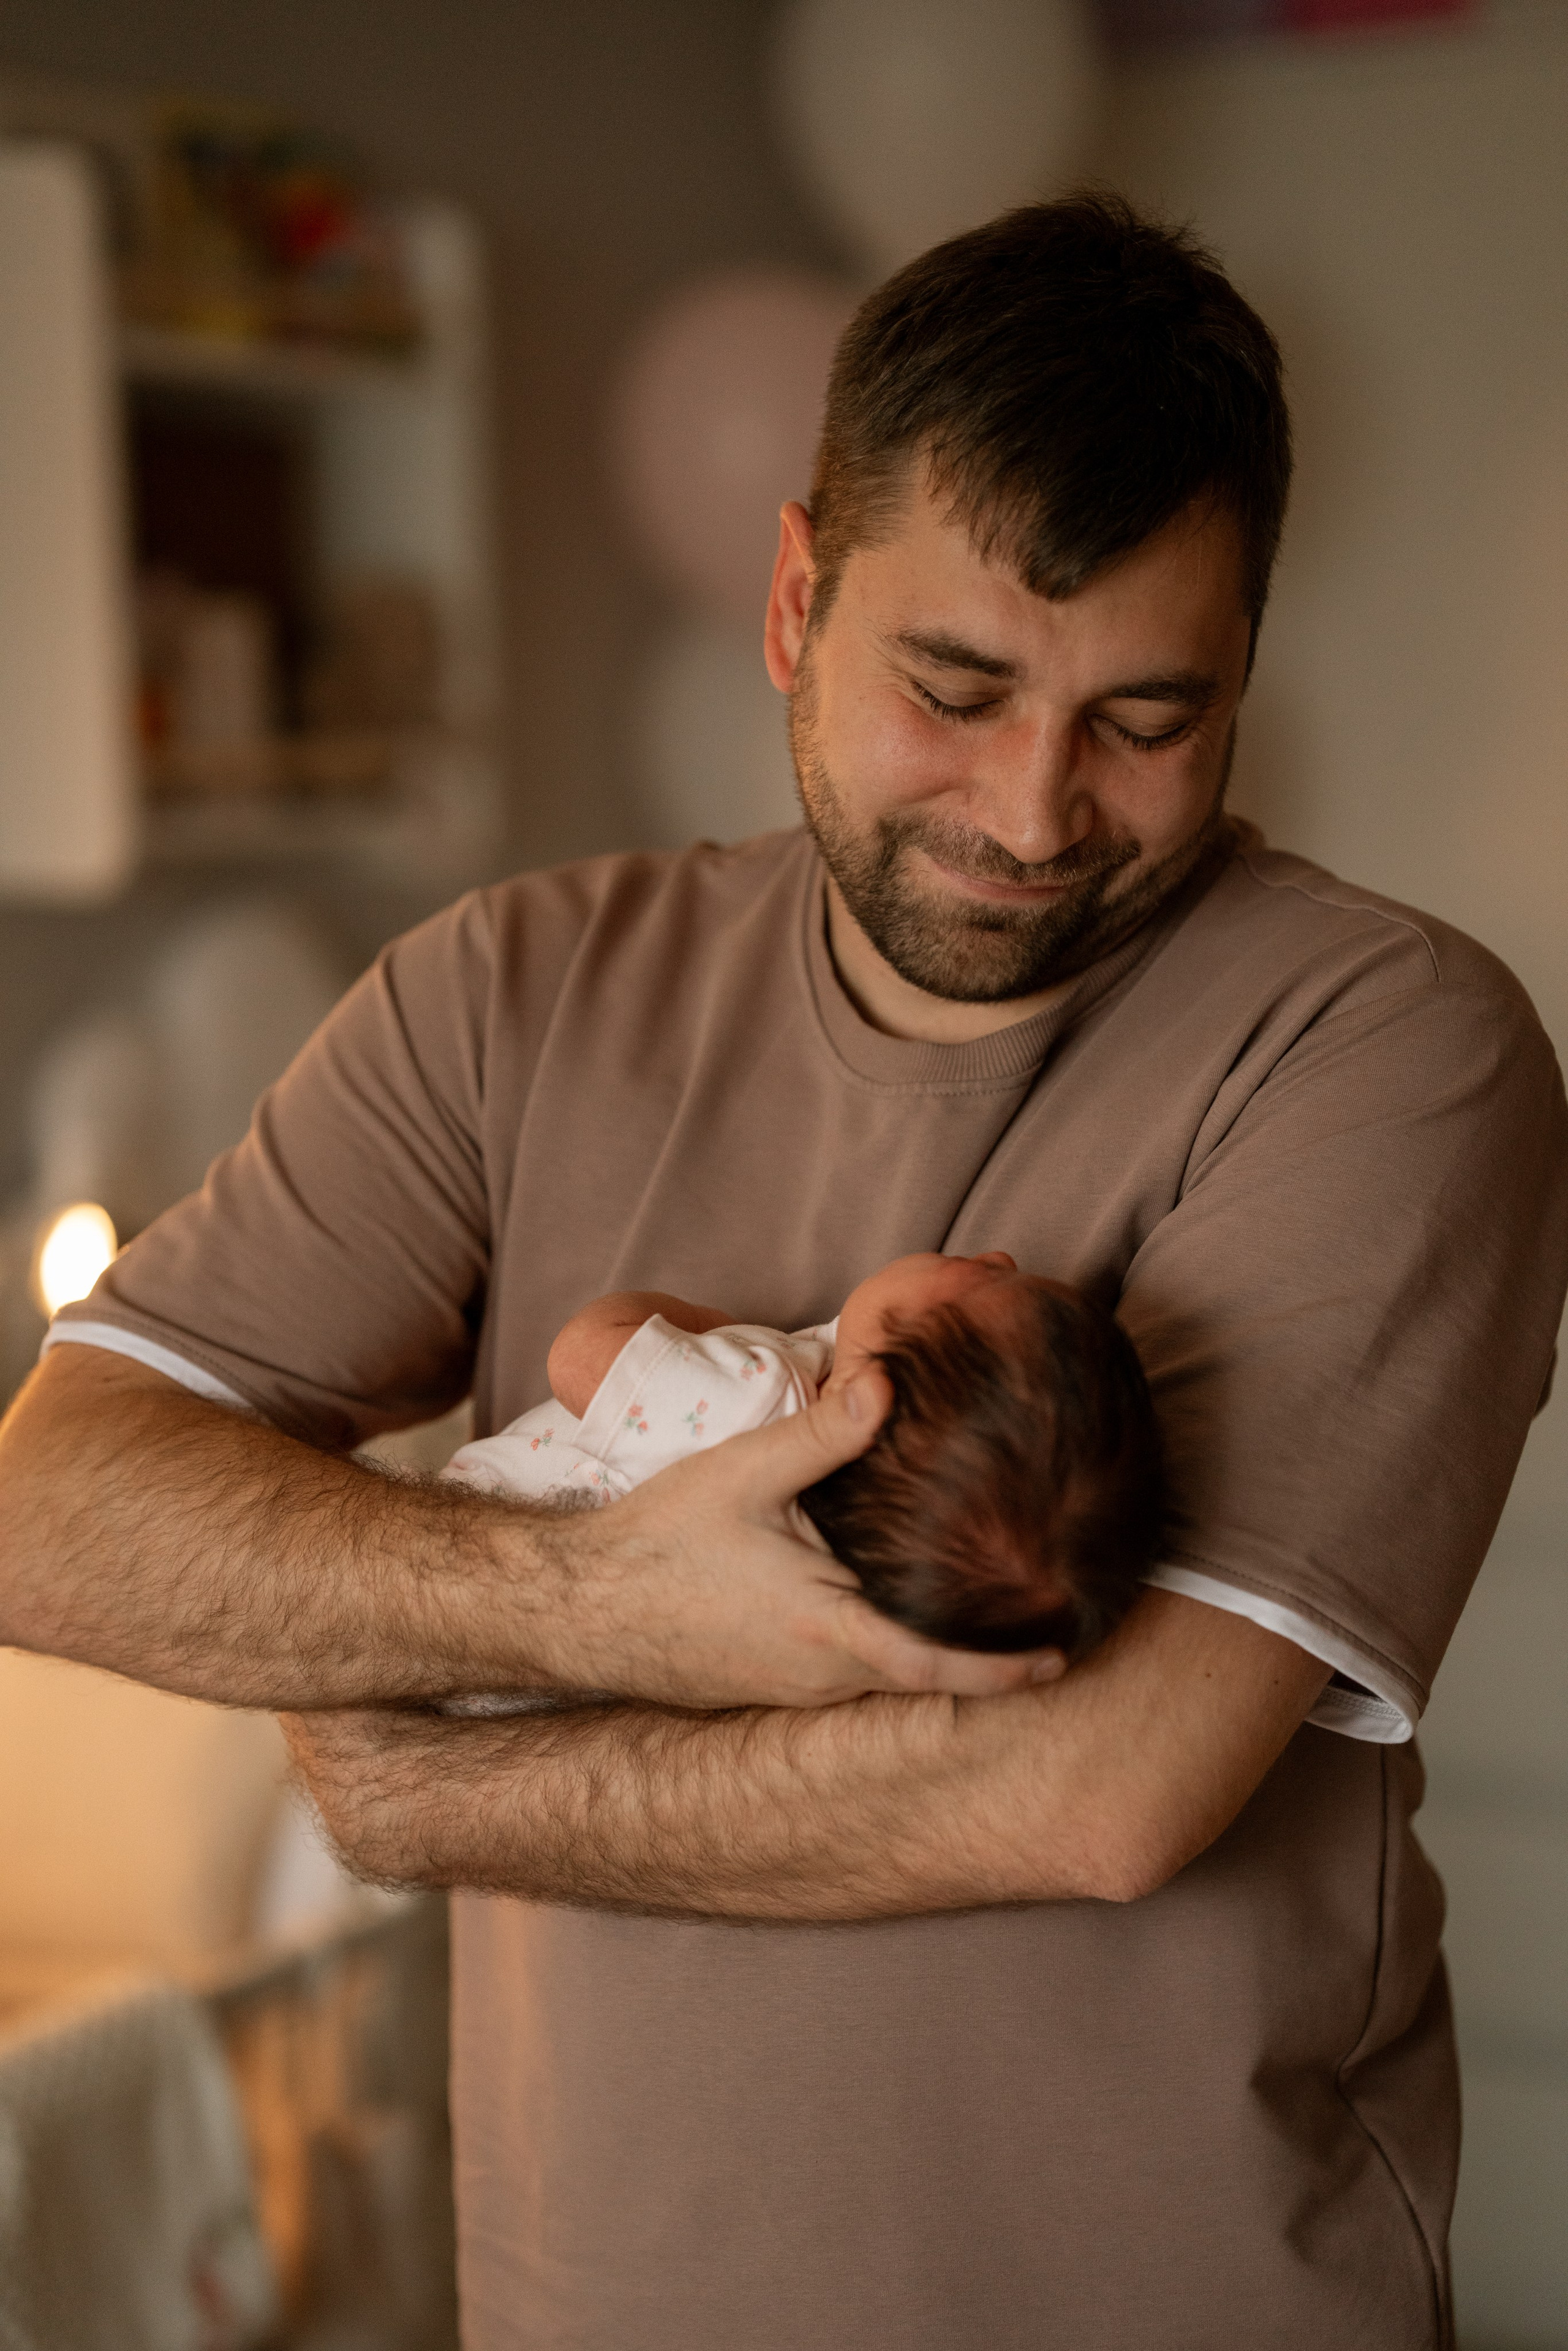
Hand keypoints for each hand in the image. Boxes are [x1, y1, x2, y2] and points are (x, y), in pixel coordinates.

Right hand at [536, 1369, 1067, 1708]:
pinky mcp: (770, 1687)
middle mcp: (817, 1677)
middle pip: (922, 1677)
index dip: (1004, 1670)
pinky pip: (847, 1677)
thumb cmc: (661, 1541)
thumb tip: (887, 1381)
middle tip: (1047, 1625)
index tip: (1062, 1658)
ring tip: (986, 1617)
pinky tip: (894, 1612)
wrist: (580, 1607)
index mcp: (825, 1631)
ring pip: (884, 1679)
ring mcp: (792, 1692)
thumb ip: (823, 1432)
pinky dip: (887, 1653)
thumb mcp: (745, 1472)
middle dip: (984, 1661)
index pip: (935, 1665)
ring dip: (934, 1656)